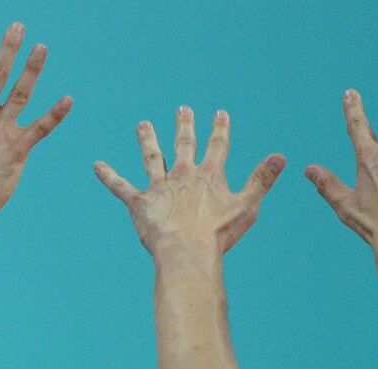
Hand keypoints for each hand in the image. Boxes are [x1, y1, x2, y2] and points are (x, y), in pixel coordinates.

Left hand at [95, 108, 284, 257]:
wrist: (187, 250)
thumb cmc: (218, 234)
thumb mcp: (247, 206)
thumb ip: (261, 179)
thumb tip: (282, 156)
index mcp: (209, 175)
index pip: (217, 146)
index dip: (219, 129)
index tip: (220, 113)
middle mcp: (183, 174)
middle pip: (184, 143)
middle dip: (184, 125)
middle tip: (182, 108)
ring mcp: (159, 187)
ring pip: (152, 157)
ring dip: (147, 139)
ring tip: (142, 124)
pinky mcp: (139, 203)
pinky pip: (120, 187)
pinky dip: (107, 176)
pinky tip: (96, 165)